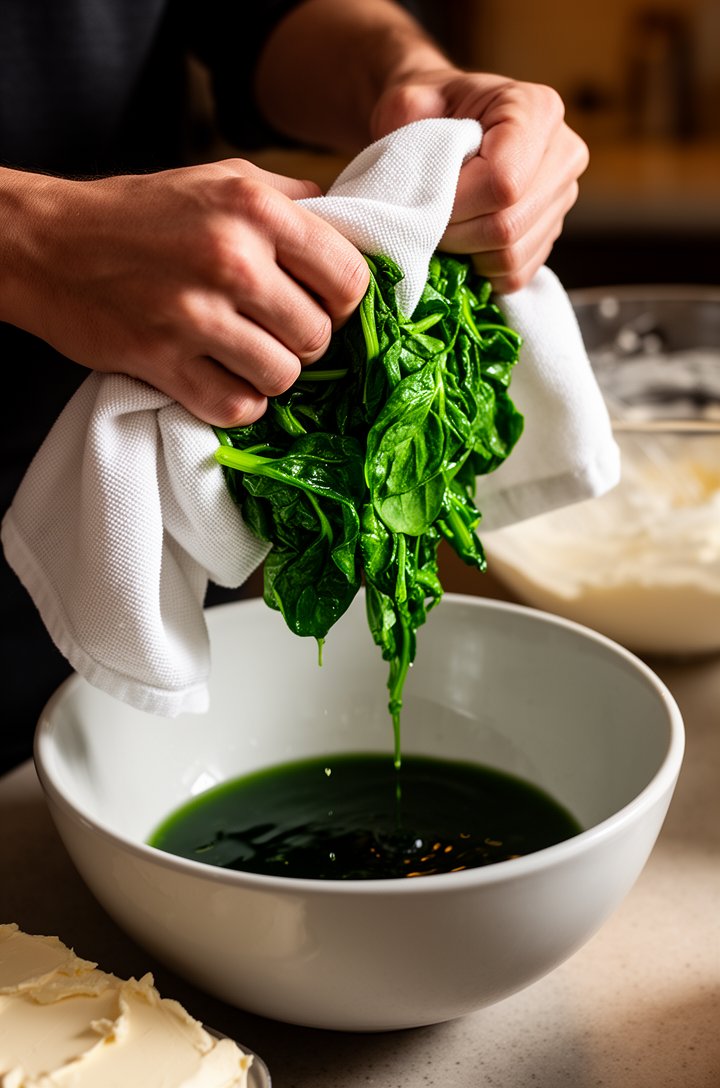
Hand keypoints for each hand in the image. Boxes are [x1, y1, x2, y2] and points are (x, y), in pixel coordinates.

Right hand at [1, 160, 368, 425]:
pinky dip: (240, 403)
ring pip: (284, 377)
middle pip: (318, 335)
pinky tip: (225, 379)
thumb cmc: (142, 211)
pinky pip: (238, 408)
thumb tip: (349, 225)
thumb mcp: (221, 178)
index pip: (349, 277)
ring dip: (272, 374)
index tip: (324, 305)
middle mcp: (232, 260)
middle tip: (279, 332)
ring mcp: (196, 316)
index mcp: (255, 209)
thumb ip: (289, 200)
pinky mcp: (164, 362)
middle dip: (306, 341)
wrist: (49, 243)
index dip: (345, 301)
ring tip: (250, 355)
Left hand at [371, 69, 588, 292]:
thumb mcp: (406, 102)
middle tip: (424, 221)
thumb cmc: (426, 114)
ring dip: (465, 254)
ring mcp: (562, 197)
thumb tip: (413, 180)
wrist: (443, 126)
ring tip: (443, 227)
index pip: (503, 183)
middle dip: (456, 234)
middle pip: (508, 225)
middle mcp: (564, 153)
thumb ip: (405, 125)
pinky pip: (516, 275)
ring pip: (511, 256)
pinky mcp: (551, 234)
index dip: (455, 205)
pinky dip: (480, 270)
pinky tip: (462, 243)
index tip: (422, 200)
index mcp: (537, 110)